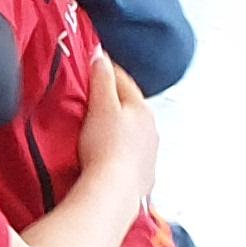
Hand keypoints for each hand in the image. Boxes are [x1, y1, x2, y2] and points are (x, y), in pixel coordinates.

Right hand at [76, 50, 158, 189]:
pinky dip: (120, 149)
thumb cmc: (106, 148)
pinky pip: (131, 153)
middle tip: (95, 96)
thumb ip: (101, 79)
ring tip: (101, 127)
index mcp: (142, 109)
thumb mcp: (100, 106)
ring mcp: (149, 152)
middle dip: (114, 99)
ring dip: (120, 126)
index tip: (94, 64)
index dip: (106, 70)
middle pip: (130, 106)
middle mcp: (151, 128)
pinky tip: (108, 154)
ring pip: (133, 130)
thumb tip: (100, 56)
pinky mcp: (143, 173)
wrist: (113, 189)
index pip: (123, 81)